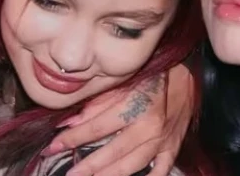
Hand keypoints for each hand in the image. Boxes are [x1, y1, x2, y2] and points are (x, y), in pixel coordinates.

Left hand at [46, 64, 194, 175]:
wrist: (187, 75)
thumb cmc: (150, 75)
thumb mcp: (120, 83)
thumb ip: (94, 104)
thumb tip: (68, 122)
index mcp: (134, 107)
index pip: (96, 128)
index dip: (72, 138)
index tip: (53, 146)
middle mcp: (149, 127)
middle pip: (112, 152)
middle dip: (87, 166)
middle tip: (69, 174)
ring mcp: (163, 141)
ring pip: (133, 165)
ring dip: (110, 175)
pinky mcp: (172, 148)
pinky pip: (160, 169)